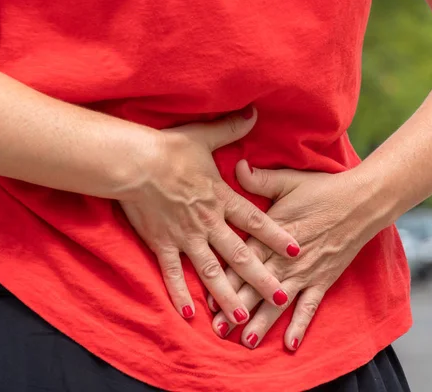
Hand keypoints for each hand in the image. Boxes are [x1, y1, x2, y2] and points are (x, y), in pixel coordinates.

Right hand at [119, 108, 300, 323]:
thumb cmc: (168, 149)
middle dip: (262, 278)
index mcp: (221, 198)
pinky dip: (180, 293)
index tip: (298, 251)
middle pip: (240, 255)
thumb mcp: (204, 136)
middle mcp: (208, 223)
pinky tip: (189, 314)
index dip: (278, 236)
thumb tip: (254, 112)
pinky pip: (173, 274)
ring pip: (211, 272)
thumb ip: (232, 128)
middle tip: (281, 298)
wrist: (133, 162)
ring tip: (242, 318)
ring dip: (228, 295)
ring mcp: (185, 237)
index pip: (256, 222)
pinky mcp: (162, 244)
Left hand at [209, 160, 380, 346]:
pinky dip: (300, 325)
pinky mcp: (322, 279)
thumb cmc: (322, 190)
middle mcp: (285, 259)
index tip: (208, 297)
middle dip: (236, 308)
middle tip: (219, 328)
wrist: (361, 202)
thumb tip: (237, 166)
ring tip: (246, 341)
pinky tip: (290, 344)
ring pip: (278, 302)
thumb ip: (260, 179)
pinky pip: (310, 307)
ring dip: (262, 322)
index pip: (243, 261)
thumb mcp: (288, 180)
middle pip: (256, 287)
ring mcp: (305, 272)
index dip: (225, 279)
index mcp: (271, 235)